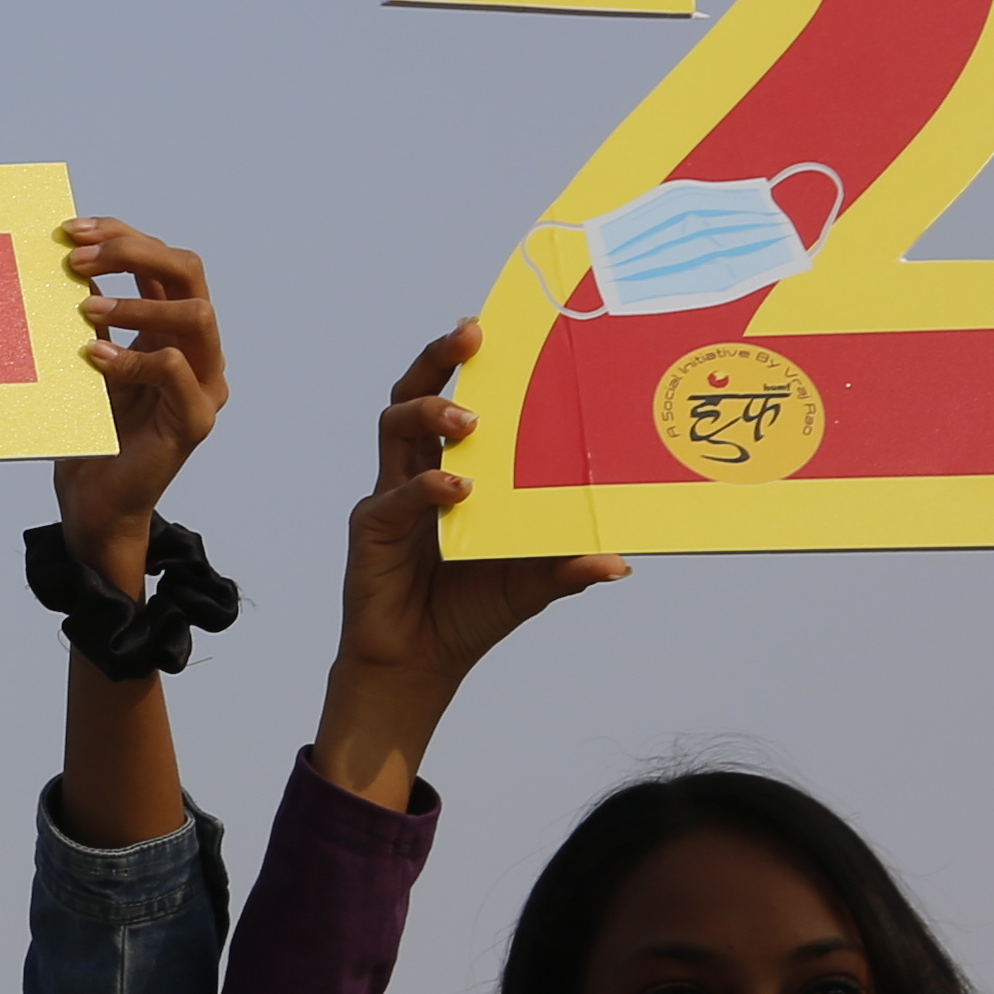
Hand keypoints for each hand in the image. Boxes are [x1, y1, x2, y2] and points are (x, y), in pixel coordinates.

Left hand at [47, 215, 226, 591]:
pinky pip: (175, 371)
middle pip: (188, 270)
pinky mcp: (195, 420)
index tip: (72, 230)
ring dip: (138, 302)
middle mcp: (198, 348)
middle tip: (76, 257)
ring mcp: (204, 383)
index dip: (122, 235)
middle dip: (133, 251)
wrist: (95, 499)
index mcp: (172, 326)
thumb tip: (54, 262)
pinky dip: (131, 356)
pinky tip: (92, 356)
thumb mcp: (81, 359)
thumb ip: (87, 318)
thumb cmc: (85, 426)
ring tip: (86, 307)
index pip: (163, 259)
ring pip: (196, 315)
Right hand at [313, 323, 627, 802]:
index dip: (463, 364)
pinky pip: (395, 496)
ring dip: (429, 412)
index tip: (490, 327)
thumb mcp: (532, 584)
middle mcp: (416, 472)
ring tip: (467, 419)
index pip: (454, 402)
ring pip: (394, 428)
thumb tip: (621, 561)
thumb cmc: (469, 612)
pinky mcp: (373, 530)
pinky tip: (455, 487)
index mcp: (452, 471)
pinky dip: (426, 486)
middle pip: (412, 395)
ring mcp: (391, 496)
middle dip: (437, 361)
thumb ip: (567, 566)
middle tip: (468, 336)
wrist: (418, 665)